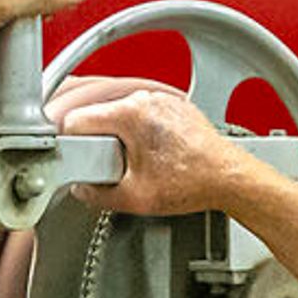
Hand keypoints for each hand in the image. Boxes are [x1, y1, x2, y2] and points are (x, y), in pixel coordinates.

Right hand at [63, 87, 264, 217]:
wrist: (228, 178)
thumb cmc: (192, 182)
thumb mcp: (135, 198)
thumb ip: (96, 194)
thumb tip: (82, 188)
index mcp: (131, 113)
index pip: (77, 119)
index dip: (68, 142)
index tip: (72, 157)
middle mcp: (145, 99)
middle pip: (97, 114)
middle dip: (94, 141)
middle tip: (108, 166)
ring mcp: (160, 99)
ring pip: (118, 114)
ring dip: (116, 136)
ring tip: (134, 162)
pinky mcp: (172, 105)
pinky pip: (140, 115)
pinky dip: (137, 132)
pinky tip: (149, 155)